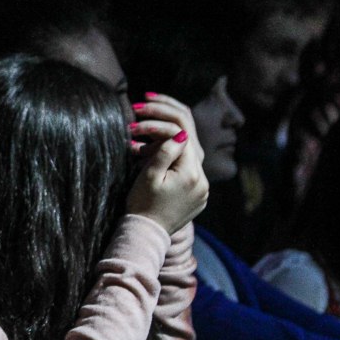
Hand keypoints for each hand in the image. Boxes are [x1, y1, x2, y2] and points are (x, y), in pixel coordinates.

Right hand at [126, 93, 208, 233]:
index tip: (137, 116)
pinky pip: (188, 168)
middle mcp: (202, 180)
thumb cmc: (142, 205)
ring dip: (168, 138)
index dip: (159, 123)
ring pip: (189, 153)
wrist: (145, 236)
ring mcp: (202, 189)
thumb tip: (179, 133)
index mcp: (191, 173)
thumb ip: (164, 152)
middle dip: (166, 121)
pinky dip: (174, 156)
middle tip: (146, 104)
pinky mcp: (197, 195)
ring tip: (144, 131)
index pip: (181, 134)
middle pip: (190, 139)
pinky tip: (154, 152)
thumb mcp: (149, 176)